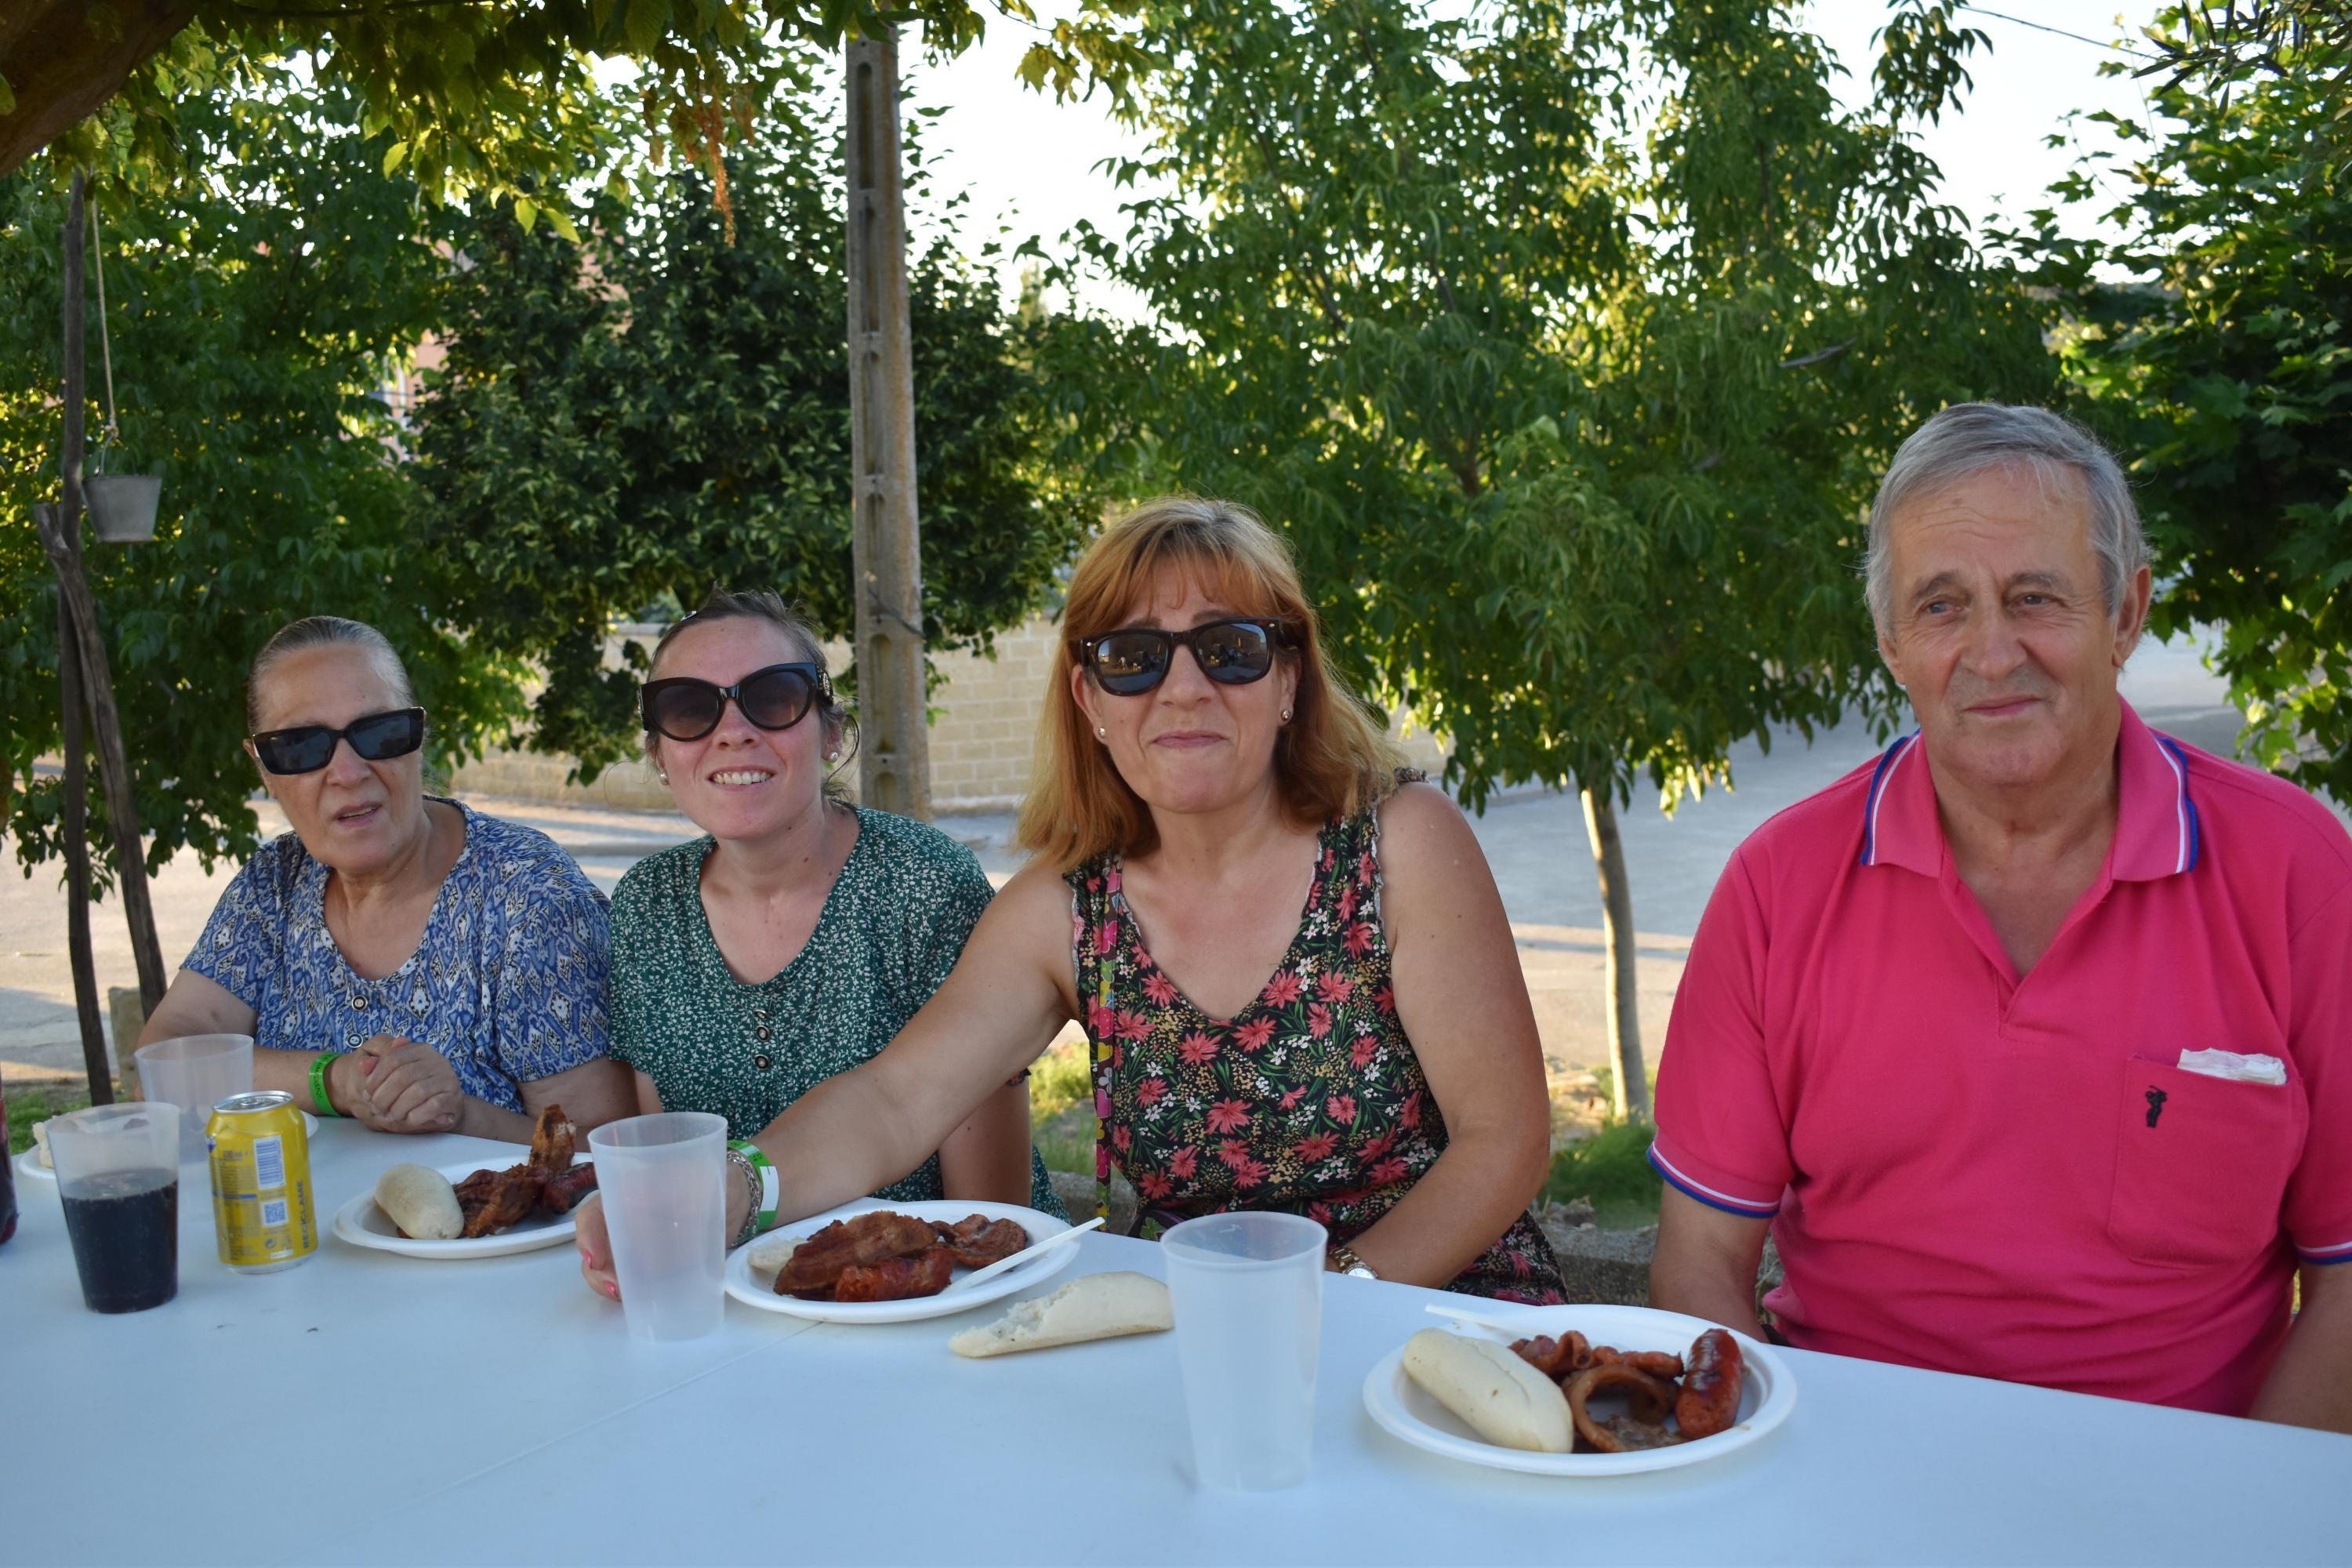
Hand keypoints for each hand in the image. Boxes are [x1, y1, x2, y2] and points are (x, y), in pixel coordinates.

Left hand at [350, 1035, 461, 1132]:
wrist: (446, 1106)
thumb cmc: (415, 1090)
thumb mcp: (395, 1076)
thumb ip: (378, 1069)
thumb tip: (363, 1063)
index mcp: (420, 1050)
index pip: (393, 1058)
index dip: (375, 1078)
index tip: (367, 1094)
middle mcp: (437, 1060)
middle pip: (403, 1075)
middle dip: (384, 1096)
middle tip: (376, 1109)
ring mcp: (448, 1078)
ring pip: (417, 1091)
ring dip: (398, 1108)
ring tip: (391, 1116)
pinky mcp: (454, 1097)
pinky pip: (432, 1106)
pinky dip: (415, 1115)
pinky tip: (408, 1118)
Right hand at [576, 1174, 754, 1303]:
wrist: (738, 1202)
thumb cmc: (714, 1183)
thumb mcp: (699, 1182)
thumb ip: (680, 1196)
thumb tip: (647, 1214)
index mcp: (625, 1192)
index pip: (593, 1213)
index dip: (587, 1236)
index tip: (595, 1260)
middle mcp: (623, 1219)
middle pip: (594, 1246)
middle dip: (596, 1271)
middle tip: (615, 1288)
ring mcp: (636, 1244)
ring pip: (607, 1267)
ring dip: (607, 1284)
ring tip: (622, 1296)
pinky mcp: (652, 1264)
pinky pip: (631, 1279)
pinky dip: (628, 1292)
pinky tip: (636, 1302)